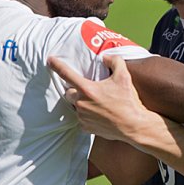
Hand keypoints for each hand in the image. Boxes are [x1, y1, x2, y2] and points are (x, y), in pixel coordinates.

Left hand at [47, 54, 161, 143]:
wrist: (133, 125)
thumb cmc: (128, 101)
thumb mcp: (124, 76)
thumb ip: (115, 61)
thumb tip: (106, 57)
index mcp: (87, 89)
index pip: (67, 74)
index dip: (57, 66)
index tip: (50, 60)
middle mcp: (81, 103)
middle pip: (69, 93)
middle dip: (75, 90)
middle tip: (90, 90)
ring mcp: (82, 117)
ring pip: (75, 107)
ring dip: (82, 103)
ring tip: (98, 103)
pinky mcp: (86, 128)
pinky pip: (81, 119)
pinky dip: (87, 116)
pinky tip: (99, 115)